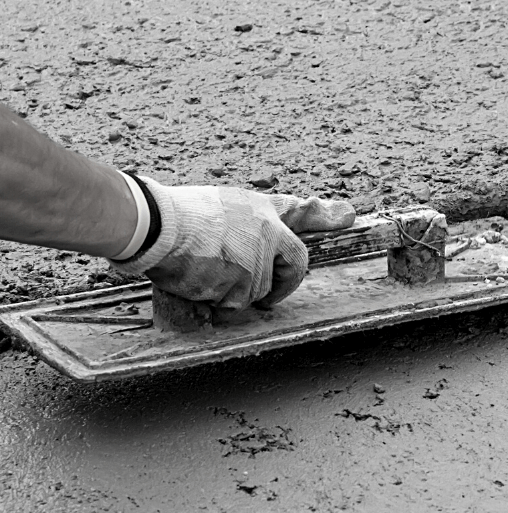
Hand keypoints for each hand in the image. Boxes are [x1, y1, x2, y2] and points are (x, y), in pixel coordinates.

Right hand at [110, 179, 354, 310]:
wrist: (154, 225)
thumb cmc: (174, 218)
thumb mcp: (217, 208)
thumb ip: (242, 227)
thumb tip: (256, 253)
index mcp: (258, 209)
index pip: (298, 211)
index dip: (325, 214)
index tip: (348, 215)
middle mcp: (266, 230)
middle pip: (294, 264)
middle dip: (284, 286)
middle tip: (267, 299)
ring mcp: (258, 256)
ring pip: (257, 291)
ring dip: (233, 293)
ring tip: (203, 272)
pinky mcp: (244, 279)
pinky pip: (235, 304)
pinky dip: (216, 303)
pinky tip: (197, 281)